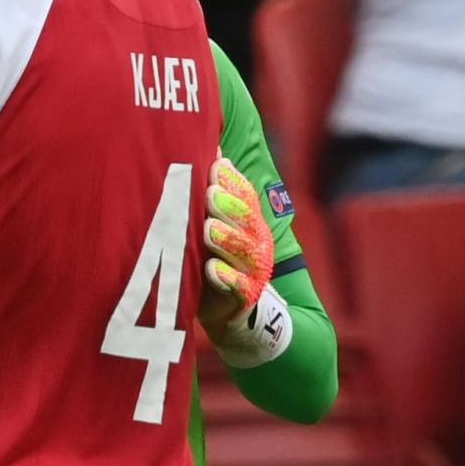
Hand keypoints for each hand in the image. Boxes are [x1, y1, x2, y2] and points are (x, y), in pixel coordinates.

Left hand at [198, 155, 274, 341]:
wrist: (233, 315)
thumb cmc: (216, 260)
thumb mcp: (213, 226)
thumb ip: (213, 194)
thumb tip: (212, 150)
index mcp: (249, 223)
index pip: (245, 196)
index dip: (233, 182)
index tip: (216, 166)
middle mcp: (256, 243)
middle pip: (246, 219)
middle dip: (229, 205)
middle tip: (209, 194)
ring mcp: (252, 271)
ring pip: (243, 251)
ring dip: (225, 239)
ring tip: (208, 229)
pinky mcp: (243, 298)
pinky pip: (237, 287)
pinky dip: (224, 277)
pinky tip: (210, 269)